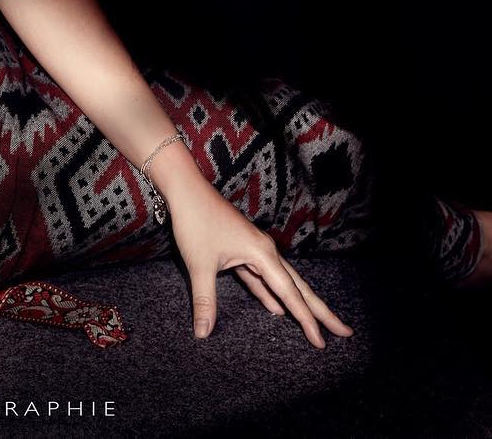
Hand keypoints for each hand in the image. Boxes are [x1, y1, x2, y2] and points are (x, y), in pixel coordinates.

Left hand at [167, 181, 354, 347]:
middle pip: (299, 287)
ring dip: (298, 303)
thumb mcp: (200, 264)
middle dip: (320, 311)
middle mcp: (265, 251)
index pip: (290, 294)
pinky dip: (271, 294)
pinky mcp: (243, 249)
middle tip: (345, 331)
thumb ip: (205, 300)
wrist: (187, 189)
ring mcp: (255, 250)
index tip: (323, 342)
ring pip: (282, 283)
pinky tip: (277, 309)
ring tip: (317, 324)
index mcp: (262, 254)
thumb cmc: (195, 221)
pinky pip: (263, 278)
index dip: (306, 320)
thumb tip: (203, 333)